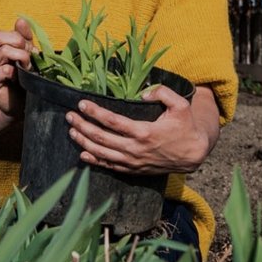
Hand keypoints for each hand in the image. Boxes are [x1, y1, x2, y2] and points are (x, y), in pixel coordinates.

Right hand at [0, 18, 35, 117]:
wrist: (18, 104)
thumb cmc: (23, 78)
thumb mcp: (27, 55)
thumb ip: (24, 38)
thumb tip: (20, 20)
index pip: (3, 33)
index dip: (19, 37)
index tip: (30, 49)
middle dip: (19, 44)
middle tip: (29, 58)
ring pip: (4, 51)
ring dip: (21, 58)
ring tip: (26, 69)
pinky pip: (3, 70)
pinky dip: (15, 72)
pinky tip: (18, 79)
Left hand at [64, 85, 211, 174]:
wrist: (192, 154)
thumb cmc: (185, 127)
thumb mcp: (181, 105)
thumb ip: (163, 93)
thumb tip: (144, 92)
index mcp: (144, 132)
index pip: (112, 121)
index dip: (95, 112)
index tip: (82, 104)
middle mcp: (135, 149)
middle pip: (101, 138)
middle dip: (83, 126)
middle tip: (70, 116)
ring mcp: (133, 161)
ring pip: (102, 153)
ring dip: (84, 142)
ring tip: (71, 131)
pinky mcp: (134, 170)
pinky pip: (110, 166)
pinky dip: (94, 161)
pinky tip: (82, 154)